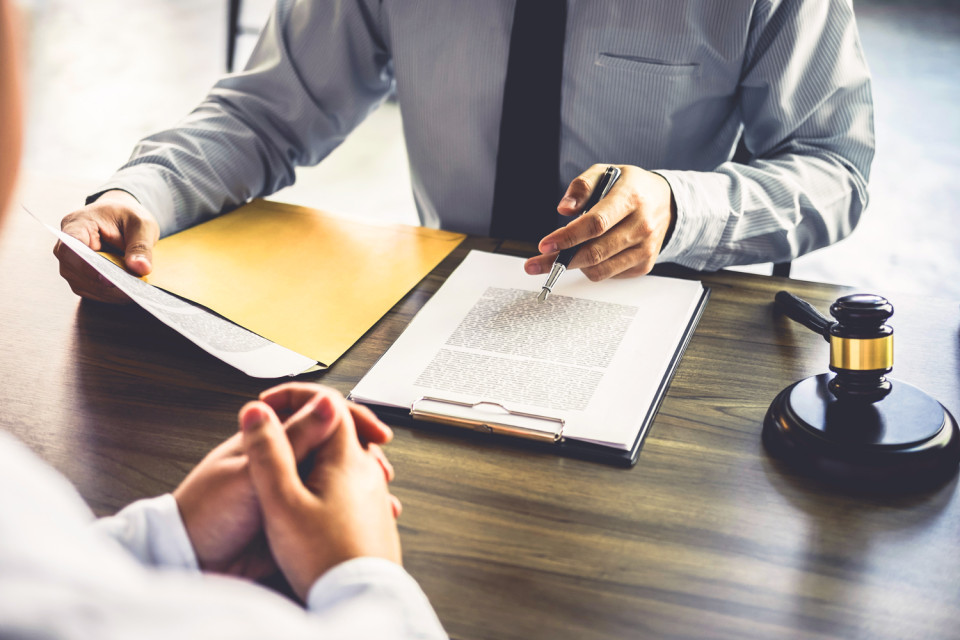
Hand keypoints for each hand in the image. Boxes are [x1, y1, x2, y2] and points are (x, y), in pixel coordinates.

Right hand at [53, 189, 159, 302]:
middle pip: (75, 270)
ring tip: (134, 292)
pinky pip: (92, 291)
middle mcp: (67, 246)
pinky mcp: (81, 277)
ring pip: (83, 285)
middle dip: (104, 283)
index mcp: (77, 224)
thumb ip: (140, 245)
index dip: (86, 265)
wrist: (121, 218)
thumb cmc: (127, 216)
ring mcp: (71, 264)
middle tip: (132, 289)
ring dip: (109, 292)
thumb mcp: (141, 224)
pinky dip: (110, 295)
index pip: (70, 247)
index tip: (108, 279)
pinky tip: (128, 293)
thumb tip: (140, 268)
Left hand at [173, 382, 393, 578]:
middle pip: (333, 442)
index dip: (349, 416)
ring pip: (336, 475)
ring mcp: (290, 487)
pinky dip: (353, 509)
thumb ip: (291, 440)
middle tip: (381, 467)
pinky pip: (329, 506)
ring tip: (381, 495)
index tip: (373, 431)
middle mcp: (283, 458)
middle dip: (362, 450)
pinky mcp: (294, 516)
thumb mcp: (252, 473)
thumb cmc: (205, 514)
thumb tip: (326, 403)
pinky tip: (367, 518)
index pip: (317, 411)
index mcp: (269, 437)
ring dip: (362, 481)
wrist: (189, 562)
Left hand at [524, 164, 676, 280]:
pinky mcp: (644, 265)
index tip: (545, 245)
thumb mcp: (605, 172)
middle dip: (560, 261)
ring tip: (562, 256)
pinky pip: (609, 275)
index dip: (567, 237)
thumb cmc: (630, 187)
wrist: (667, 202)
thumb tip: (564, 209)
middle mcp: (642, 225)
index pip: (596, 224)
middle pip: (595, 252)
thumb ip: (582, 186)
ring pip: (600, 270)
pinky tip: (590, 254)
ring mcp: (645, 248)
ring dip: (574, 266)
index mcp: (630, 198)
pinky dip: (592, 268)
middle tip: (534, 264)